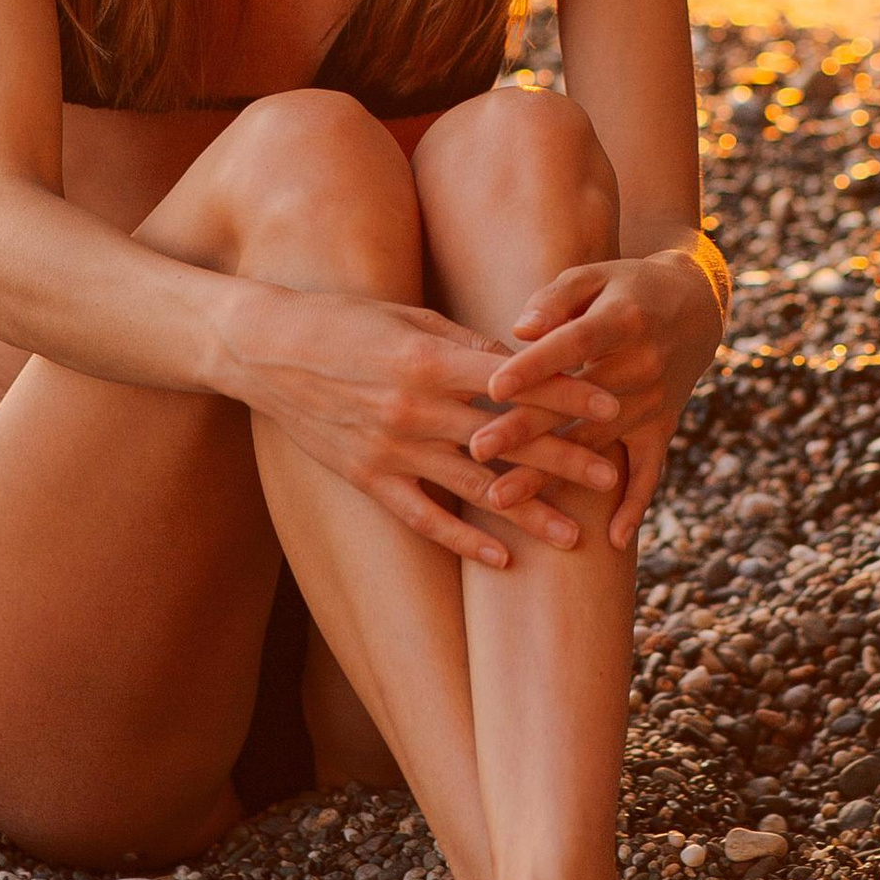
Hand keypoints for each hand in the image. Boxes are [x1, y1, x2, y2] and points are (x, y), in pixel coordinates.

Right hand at [235, 287, 626, 567]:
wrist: (265, 350)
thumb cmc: (342, 321)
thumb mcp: (409, 318)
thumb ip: (465, 345)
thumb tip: (520, 363)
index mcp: (431, 359)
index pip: (517, 381)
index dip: (569, 394)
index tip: (613, 404)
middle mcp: (415, 408)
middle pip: (506, 440)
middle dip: (564, 459)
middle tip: (611, 477)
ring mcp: (390, 448)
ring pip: (473, 488)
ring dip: (526, 512)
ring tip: (572, 536)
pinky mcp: (366, 477)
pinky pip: (422, 515)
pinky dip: (461, 540)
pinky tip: (498, 560)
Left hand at [467, 249, 724, 549]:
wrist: (695, 306)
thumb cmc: (626, 286)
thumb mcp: (594, 275)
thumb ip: (555, 298)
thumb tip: (518, 331)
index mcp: (621, 320)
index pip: (572, 345)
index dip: (535, 366)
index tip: (495, 386)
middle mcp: (641, 365)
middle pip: (576, 404)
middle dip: (525, 429)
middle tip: (477, 450)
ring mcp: (653, 401)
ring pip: (595, 444)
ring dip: (550, 475)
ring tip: (500, 499)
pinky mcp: (663, 426)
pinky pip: (650, 471)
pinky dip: (636, 505)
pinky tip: (611, 540)